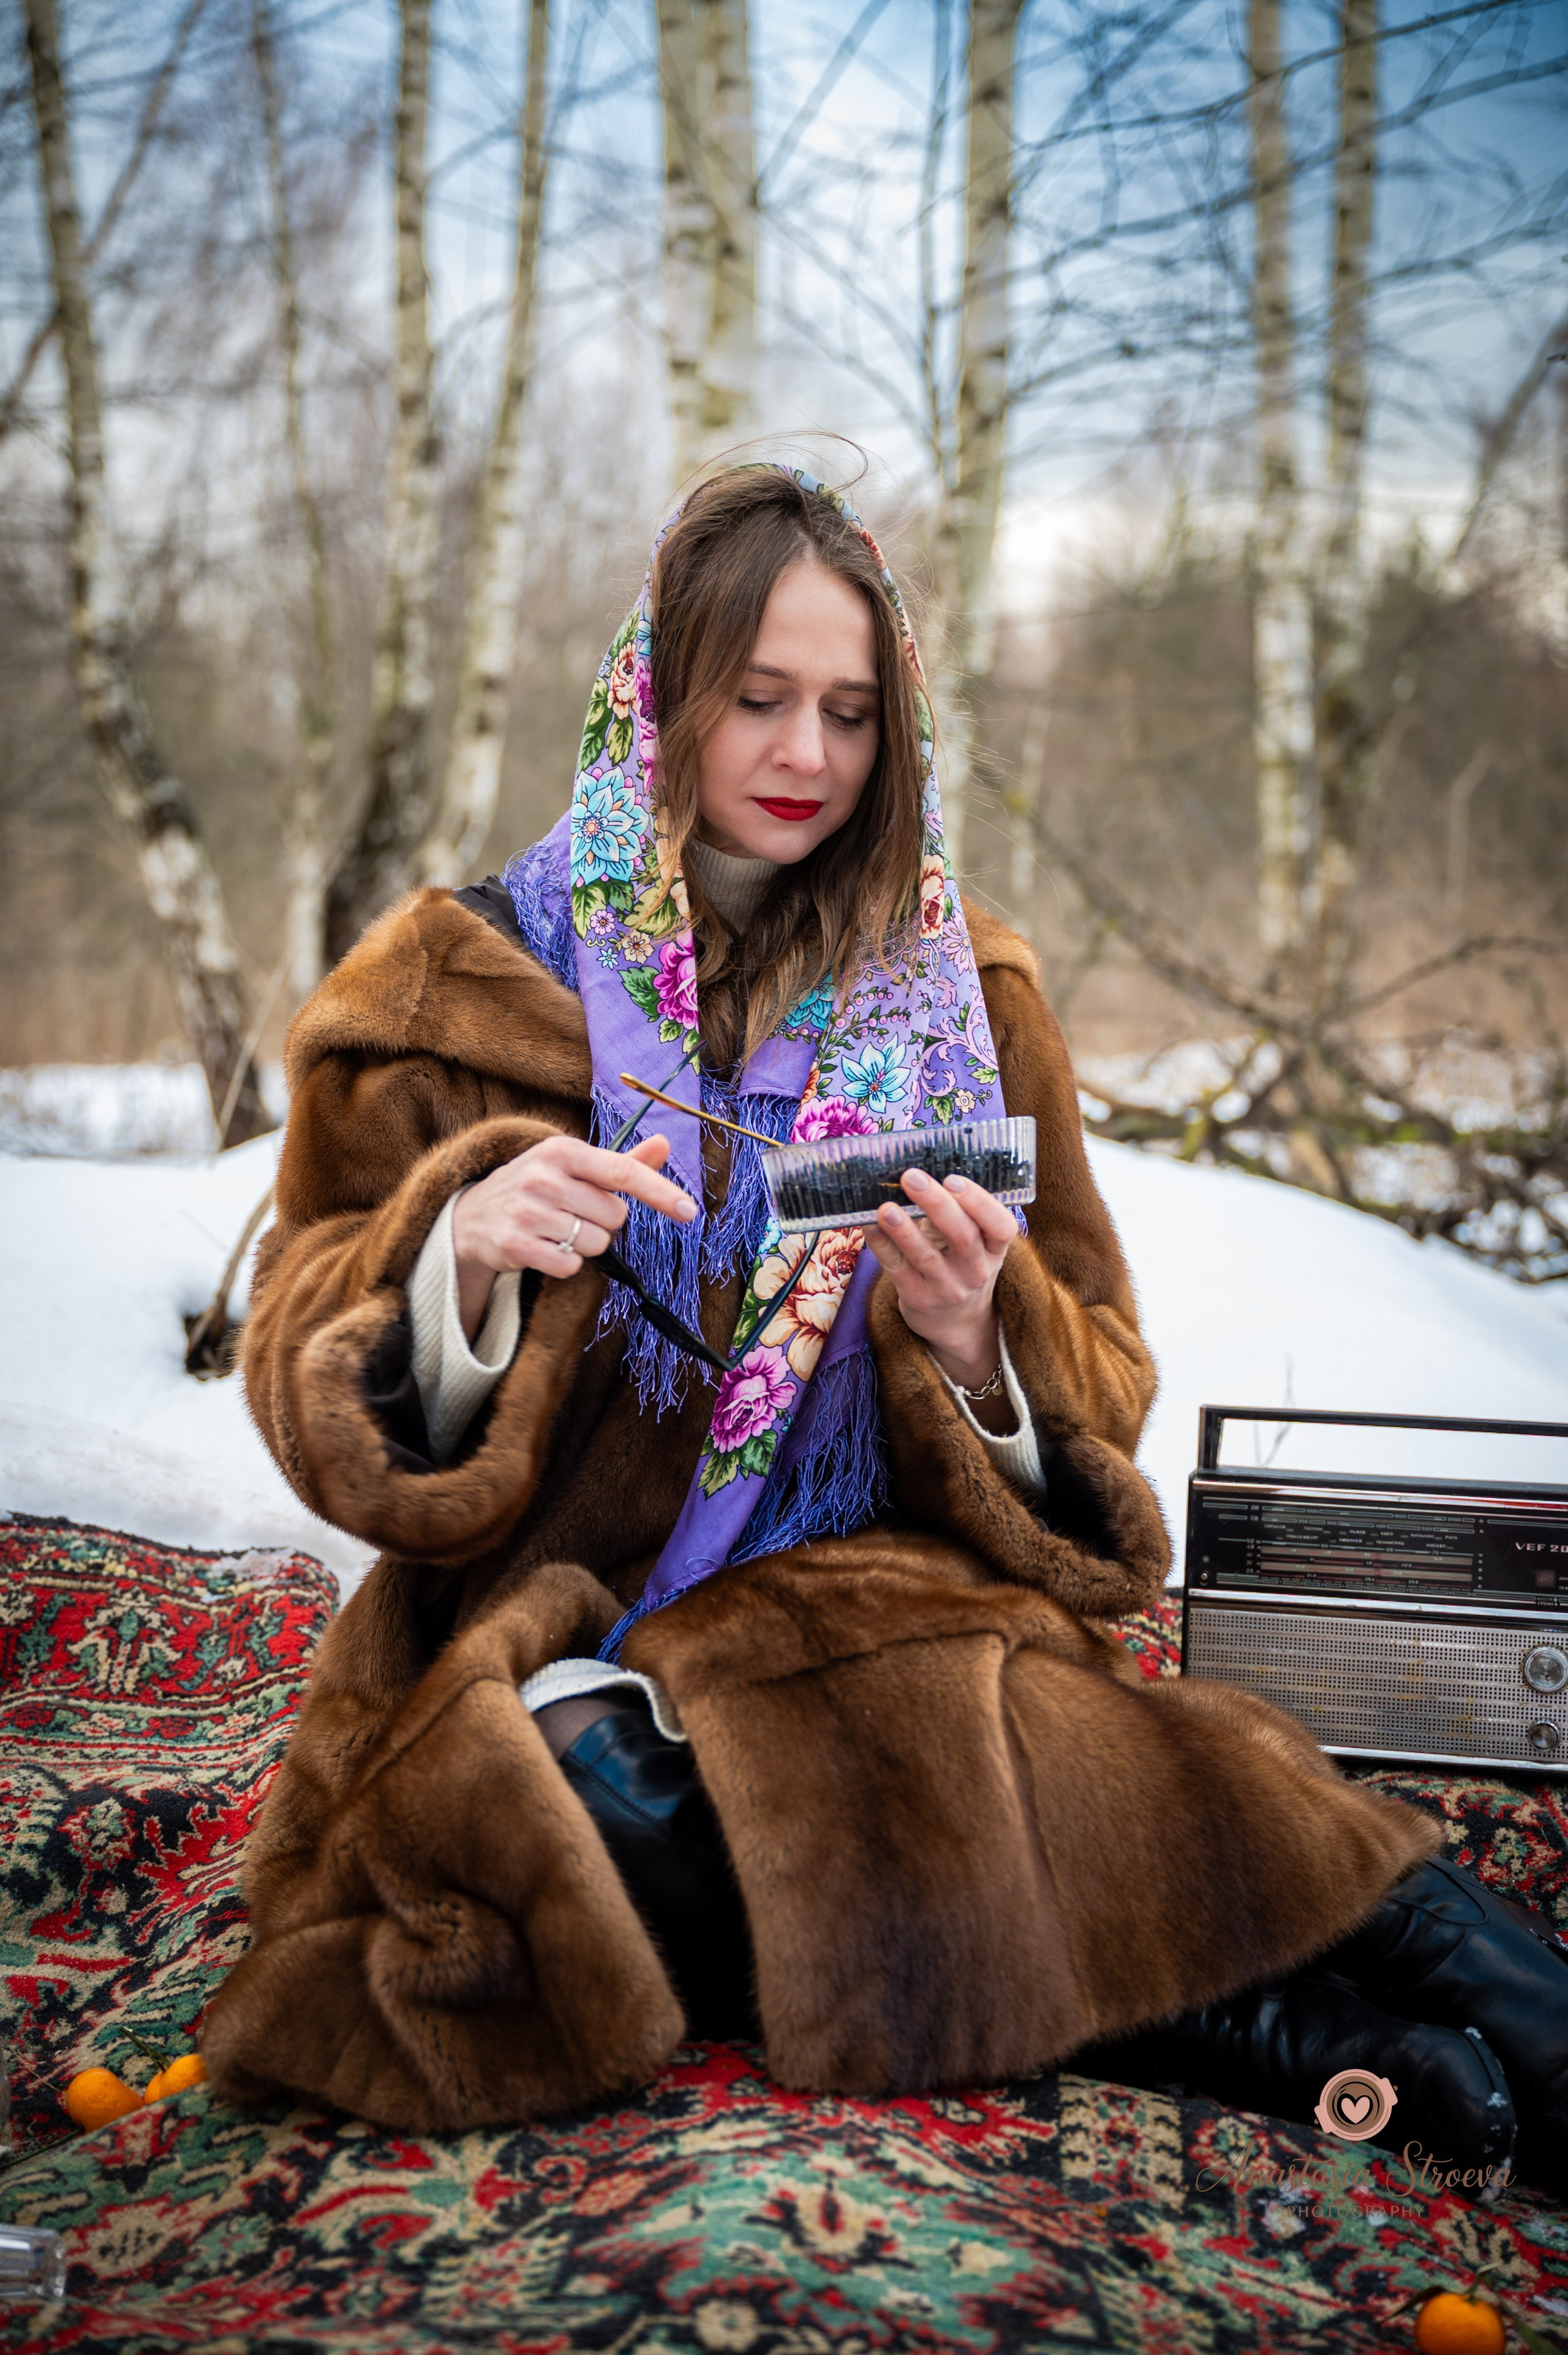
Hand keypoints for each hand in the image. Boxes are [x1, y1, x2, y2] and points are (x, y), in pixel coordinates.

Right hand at [450, 1133, 693, 1340]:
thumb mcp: (574, 1166)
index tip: (689, 1211)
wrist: (474, 1215)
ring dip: (585, 1244)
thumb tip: (665, 1144)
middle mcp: (544, 1176)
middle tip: (575, 1214)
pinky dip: (566, 1263)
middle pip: (614, 1217)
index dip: (659, 1192)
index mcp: (563, 1151)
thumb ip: (621, 1162)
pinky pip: (570, 1266)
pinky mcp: (515, 1244)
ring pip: (595, 1243)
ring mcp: (527, 1210)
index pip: (622, 1172)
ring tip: (556, 1230)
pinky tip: (545, 1248)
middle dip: (604, 1222)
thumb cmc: (537, 1187)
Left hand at [863, 1169, 1016, 1390]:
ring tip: (886, 1207)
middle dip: (937, 1204)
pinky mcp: (918, 1298)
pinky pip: (898, 1269)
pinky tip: (869, 1226)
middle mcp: (976, 1271)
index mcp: (995, 1249)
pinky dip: (882, 1246)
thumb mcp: (975, 1245)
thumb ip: (958, 1213)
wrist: (956, 1322)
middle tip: (912, 1177)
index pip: (1001, 1226)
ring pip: (926, 1256)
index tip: (953, 1179)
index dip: (980, 1202)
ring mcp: (947, 1288)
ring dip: (904, 1229)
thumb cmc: (961, 1265)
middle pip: (962, 1237)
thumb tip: (922, 1170)